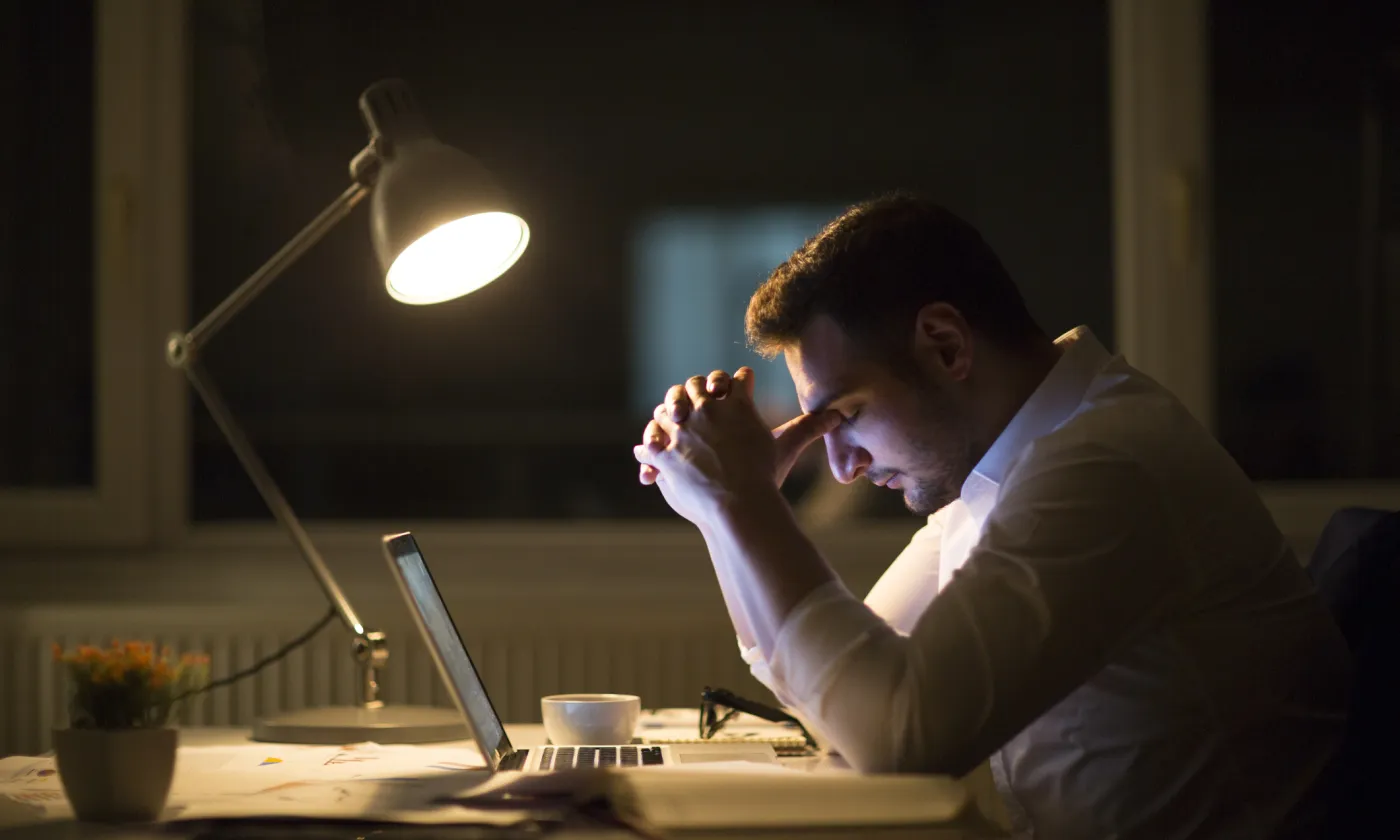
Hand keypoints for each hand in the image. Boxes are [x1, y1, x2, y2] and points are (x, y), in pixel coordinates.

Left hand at [634, 367, 839, 524]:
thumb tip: (839, 414)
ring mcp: (680, 429)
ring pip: (665, 408)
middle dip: (693, 391)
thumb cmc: (765, 476)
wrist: (739, 504)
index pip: (732, 378)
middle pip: (694, 384)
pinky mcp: (664, 453)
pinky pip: (650, 443)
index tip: (732, 388)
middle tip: (694, 404)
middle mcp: (705, 409)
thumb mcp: (786, 446)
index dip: (733, 382)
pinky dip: (649, 449)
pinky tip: (651, 455)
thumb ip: (809, 427)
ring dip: (666, 414)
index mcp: (735, 403)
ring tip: (670, 424)